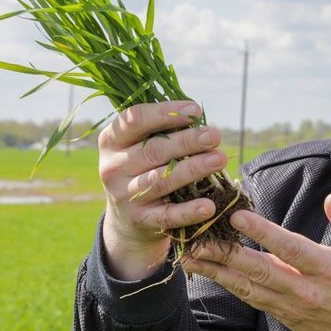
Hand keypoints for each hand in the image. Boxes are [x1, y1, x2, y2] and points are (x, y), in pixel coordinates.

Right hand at [97, 101, 228, 280]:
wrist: (126, 218)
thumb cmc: (143, 167)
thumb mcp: (140, 145)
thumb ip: (161, 128)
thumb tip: (195, 111)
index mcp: (111, 140)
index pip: (135, 119)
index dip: (165, 113)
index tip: (195, 110)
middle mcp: (113, 167)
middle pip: (153, 150)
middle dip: (187, 141)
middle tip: (214, 136)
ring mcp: (124, 196)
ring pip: (162, 180)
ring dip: (193, 169)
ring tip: (219, 159)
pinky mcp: (140, 220)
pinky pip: (167, 216)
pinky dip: (188, 211)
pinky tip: (208, 206)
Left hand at [182, 193, 330, 330]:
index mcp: (329, 269)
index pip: (290, 248)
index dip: (262, 232)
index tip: (237, 215)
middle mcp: (306, 290)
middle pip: (260, 271)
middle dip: (226, 255)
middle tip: (197, 239)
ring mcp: (293, 307)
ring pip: (249, 289)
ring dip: (218, 273)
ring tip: (190, 257)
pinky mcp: (286, 317)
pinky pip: (254, 300)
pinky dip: (231, 286)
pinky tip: (211, 274)